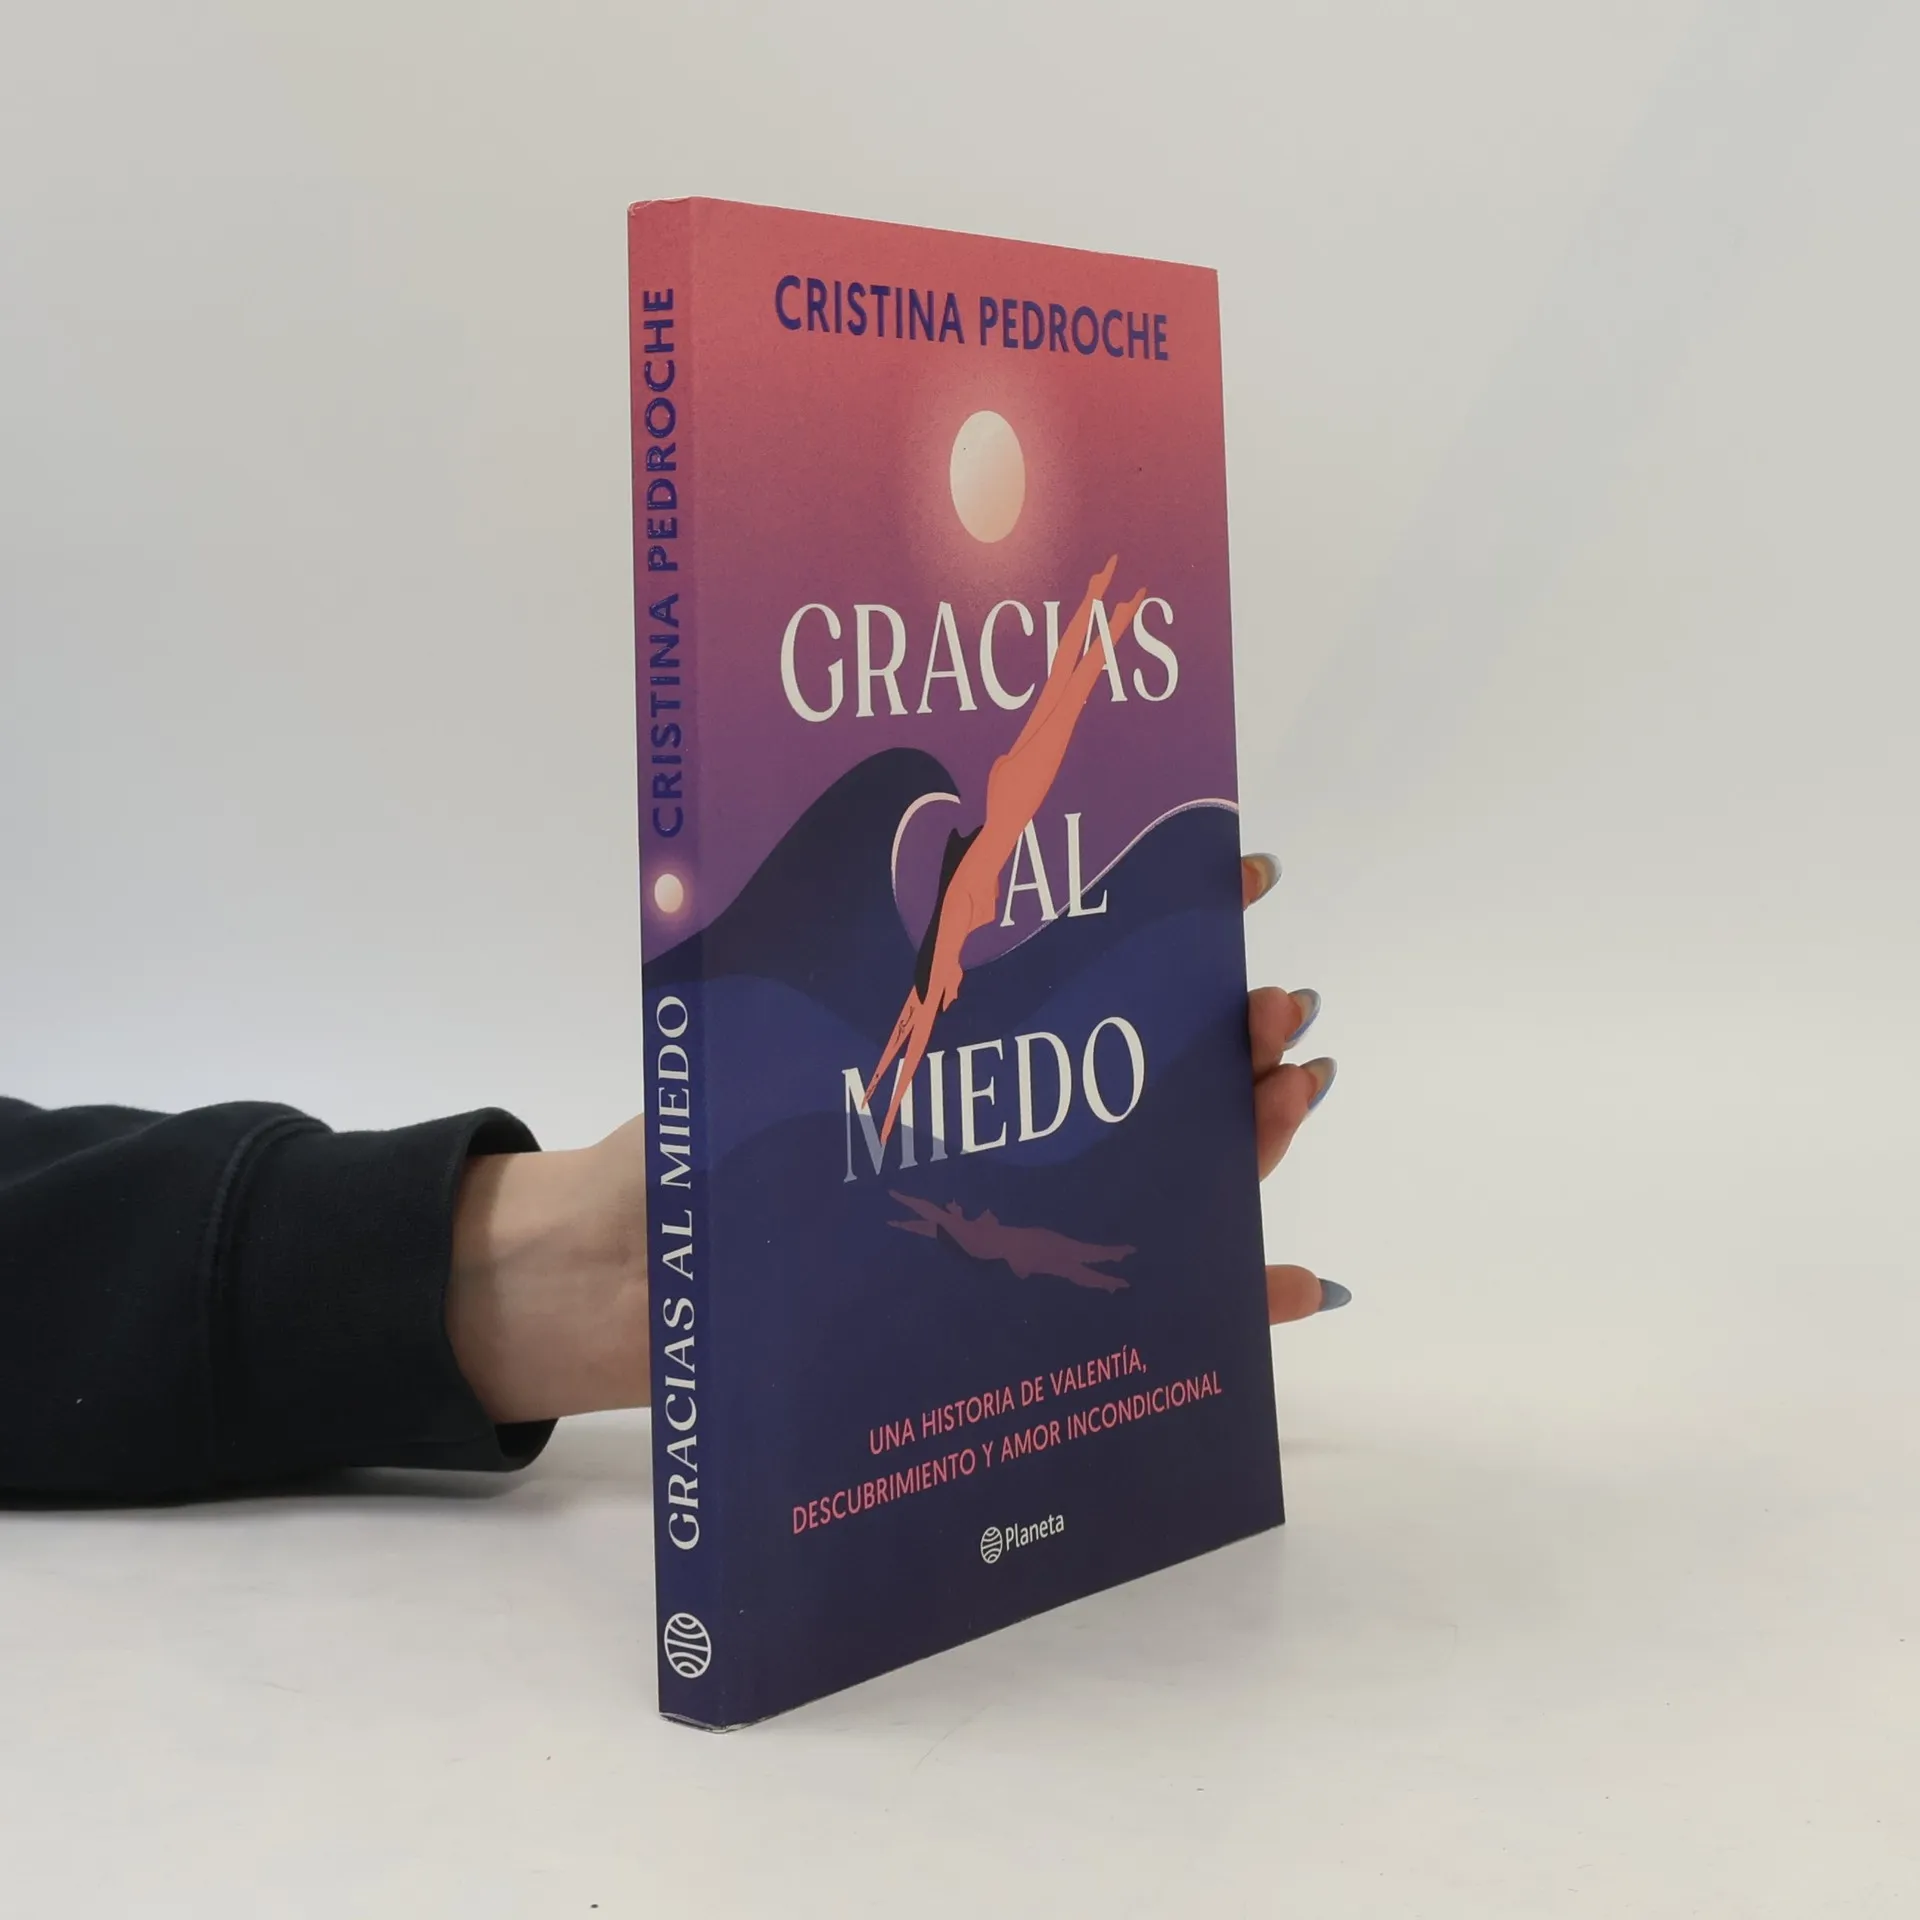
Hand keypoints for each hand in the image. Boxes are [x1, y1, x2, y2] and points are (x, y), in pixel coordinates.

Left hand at [447, 851, 1337, 1421]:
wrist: (635, 1270)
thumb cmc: (695, 1120)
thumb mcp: (769, 974)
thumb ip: (836, 864)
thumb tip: (930, 772)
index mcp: (960, 1034)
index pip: (1093, 962)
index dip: (1176, 916)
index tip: (1244, 876)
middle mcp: (1004, 1119)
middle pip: (1154, 1072)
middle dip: (1233, 1032)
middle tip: (1277, 1006)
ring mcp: (1013, 1214)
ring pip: (1171, 1175)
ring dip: (1254, 1135)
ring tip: (1294, 1088)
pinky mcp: (1009, 1311)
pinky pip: (1135, 1309)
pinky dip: (1225, 1302)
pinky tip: (1294, 1287)